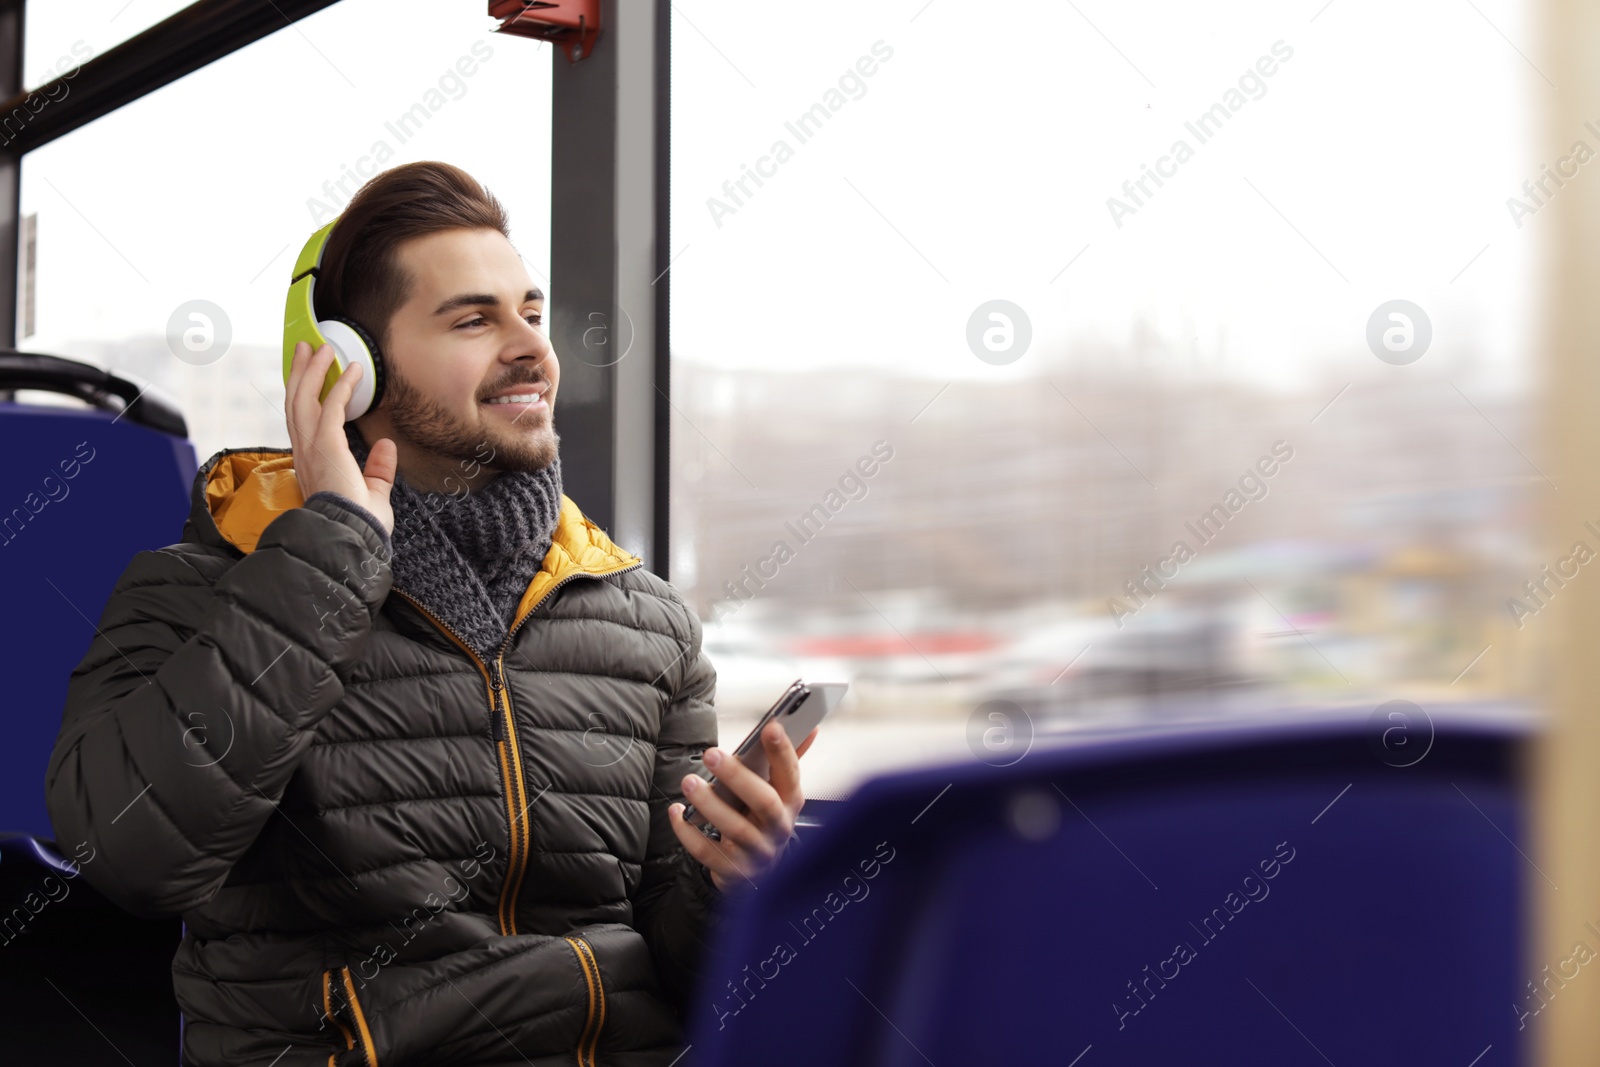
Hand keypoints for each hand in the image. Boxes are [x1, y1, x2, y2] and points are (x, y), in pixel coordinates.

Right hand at [286, 340, 396, 534]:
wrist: (352, 537)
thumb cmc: (358, 524)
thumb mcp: (372, 493)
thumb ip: (378, 469)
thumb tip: (386, 446)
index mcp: (312, 463)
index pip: (302, 421)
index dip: (304, 395)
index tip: (310, 376)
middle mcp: (305, 452)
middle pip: (295, 403)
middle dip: (300, 373)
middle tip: (306, 348)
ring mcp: (311, 448)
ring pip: (303, 398)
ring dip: (313, 370)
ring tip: (321, 348)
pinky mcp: (325, 446)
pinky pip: (331, 407)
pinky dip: (342, 386)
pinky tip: (353, 371)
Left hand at [669, 723, 818, 892]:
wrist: (757, 871)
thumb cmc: (763, 820)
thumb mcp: (777, 792)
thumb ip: (786, 761)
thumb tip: (811, 728)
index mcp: (791, 802)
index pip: (791, 774)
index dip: (783, 751)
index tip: (771, 727)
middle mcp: (779, 828)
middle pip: (764, 802)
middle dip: (738, 777)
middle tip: (711, 754)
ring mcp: (759, 853)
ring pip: (736, 829)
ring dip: (710, 804)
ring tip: (689, 782)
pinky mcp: (736, 872)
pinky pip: (709, 854)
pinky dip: (689, 833)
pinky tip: (676, 812)